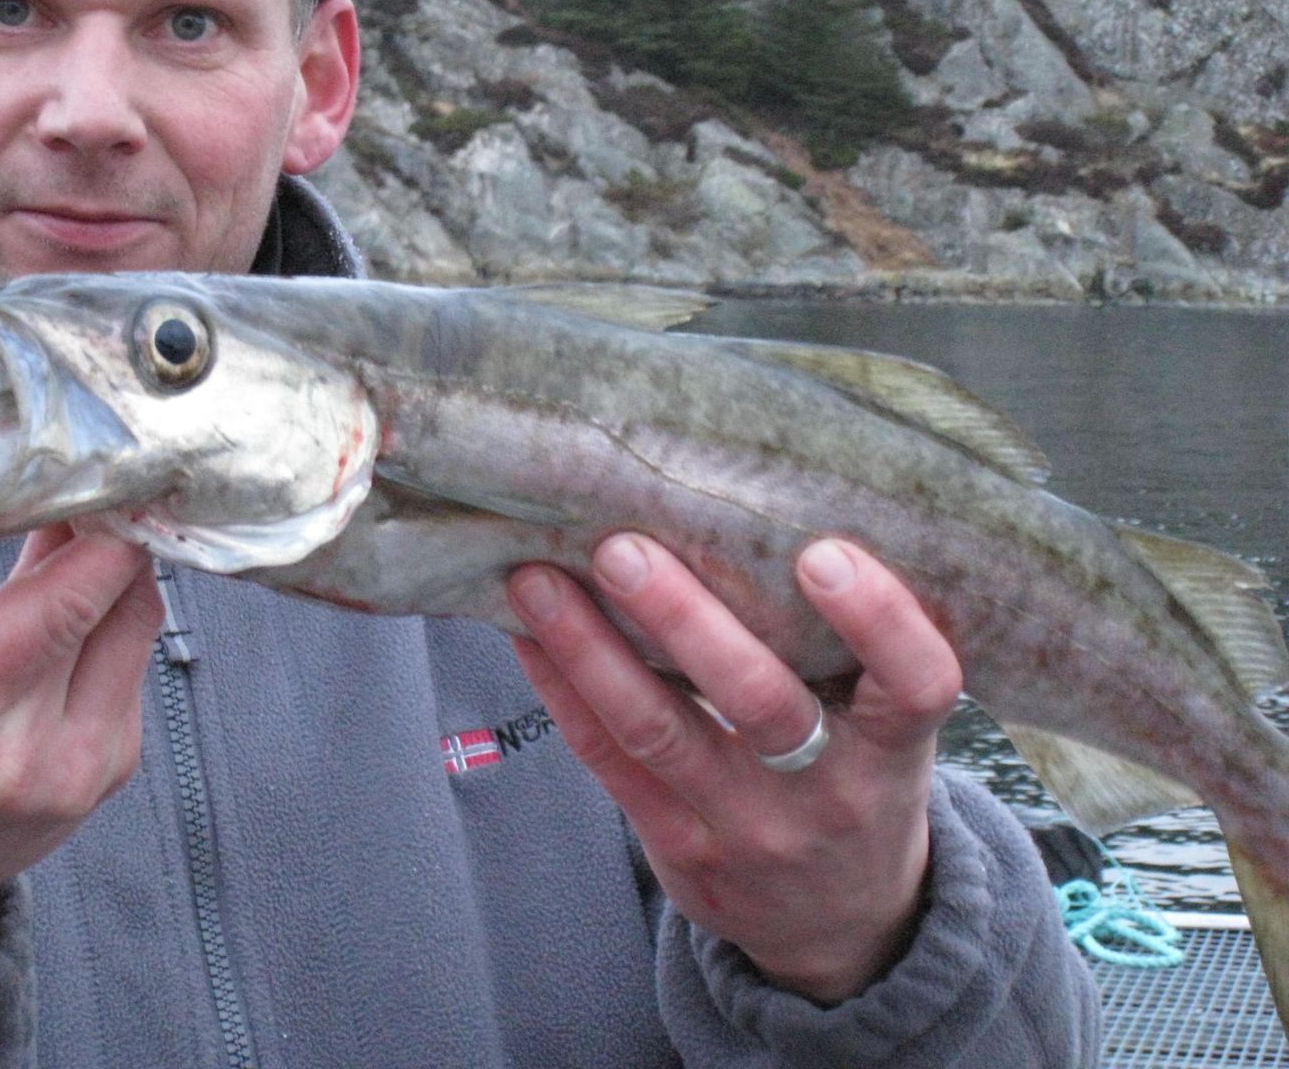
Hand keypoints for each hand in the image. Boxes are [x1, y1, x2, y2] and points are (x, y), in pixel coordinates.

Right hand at [0, 456, 163, 995]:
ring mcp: (85, 769)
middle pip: (122, 600)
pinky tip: (65, 610)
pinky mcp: (114, 770)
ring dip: (114, 573)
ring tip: (65, 537)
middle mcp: (33, 752)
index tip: (87, 467)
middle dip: (107, 534)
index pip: (70, 598)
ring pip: (140, 624)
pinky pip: (134, 662)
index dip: (97, 523)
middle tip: (74, 486)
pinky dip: (109, 622)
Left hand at [507, 535, 959, 1003]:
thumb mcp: (887, 733)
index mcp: (895, 750)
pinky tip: (530, 635)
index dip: (878, 619)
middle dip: (682, 617)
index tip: (824, 552)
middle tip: (620, 546)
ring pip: (657, 730)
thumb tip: (764, 517)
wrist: (840, 929)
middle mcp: (827, 792)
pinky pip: (610, 761)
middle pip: (757, 700)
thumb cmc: (859, 783)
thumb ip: (850, 657)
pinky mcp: (679, 848)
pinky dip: (565, 690)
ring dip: (589, 648)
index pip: (917, 683)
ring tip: (537, 580)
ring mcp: (747, 828)